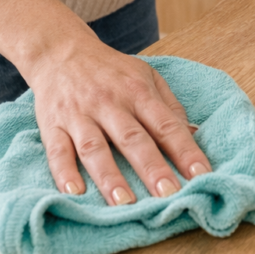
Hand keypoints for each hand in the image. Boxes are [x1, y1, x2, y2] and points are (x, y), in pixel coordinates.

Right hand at [26, 31, 210, 204]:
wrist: (61, 50)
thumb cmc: (111, 70)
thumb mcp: (146, 76)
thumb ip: (169, 107)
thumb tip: (194, 135)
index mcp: (138, 91)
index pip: (166, 124)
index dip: (185, 150)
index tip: (202, 175)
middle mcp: (110, 103)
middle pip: (133, 138)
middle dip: (152, 168)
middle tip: (168, 195)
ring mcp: (79, 114)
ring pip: (95, 148)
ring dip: (110, 176)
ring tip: (124, 203)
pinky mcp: (52, 124)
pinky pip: (57, 150)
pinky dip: (64, 172)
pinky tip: (74, 192)